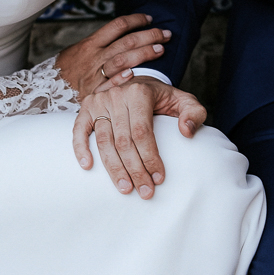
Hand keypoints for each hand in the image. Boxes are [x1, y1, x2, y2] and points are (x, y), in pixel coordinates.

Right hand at [55, 13, 170, 99]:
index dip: (136, 20)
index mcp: (90, 44)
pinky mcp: (93, 92)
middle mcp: (94, 56)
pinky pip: (108, 84)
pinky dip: (121, 79)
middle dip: (148, 36)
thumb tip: (119, 37)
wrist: (44, 91)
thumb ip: (97, 45)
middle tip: (165, 34)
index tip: (149, 19)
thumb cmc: (64, 71)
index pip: (117, 26)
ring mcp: (94, 74)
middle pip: (126, 41)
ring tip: (161, 50)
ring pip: (122, 60)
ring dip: (143, 54)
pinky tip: (136, 74)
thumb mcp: (77, 51)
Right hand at [72, 77, 206, 198]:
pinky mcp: (85, 108)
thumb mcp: (184, 100)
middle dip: (135, 170)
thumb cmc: (162, 98)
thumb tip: (186, 132)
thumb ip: (194, 113)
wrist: (138, 82)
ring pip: (104, 141)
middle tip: (145, 191)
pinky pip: (79, 131)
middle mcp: (116, 95)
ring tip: (125, 188)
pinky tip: (87, 166)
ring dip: (113, 168)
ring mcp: (98, 101)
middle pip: (124, 141)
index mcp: (139, 93)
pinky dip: (81, 148)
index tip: (159, 178)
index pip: (142, 132)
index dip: (150, 158)